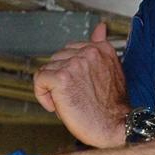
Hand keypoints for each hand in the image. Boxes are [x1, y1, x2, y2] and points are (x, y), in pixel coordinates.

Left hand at [33, 22, 128, 147]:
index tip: (79, 87)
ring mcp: (74, 64)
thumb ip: (100, 47)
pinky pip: (39, 80)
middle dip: (60, 79)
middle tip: (74, 97)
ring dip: (52, 89)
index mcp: (101, 48)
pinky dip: (43, 95)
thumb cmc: (112, 105)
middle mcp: (88, 52)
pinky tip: (57, 106)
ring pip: (47, 70)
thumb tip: (100, 27)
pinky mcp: (61, 78)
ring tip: (67, 102)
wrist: (115, 127)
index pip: (70, 51)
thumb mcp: (111, 70)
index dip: (70, 71)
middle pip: (57, 59)